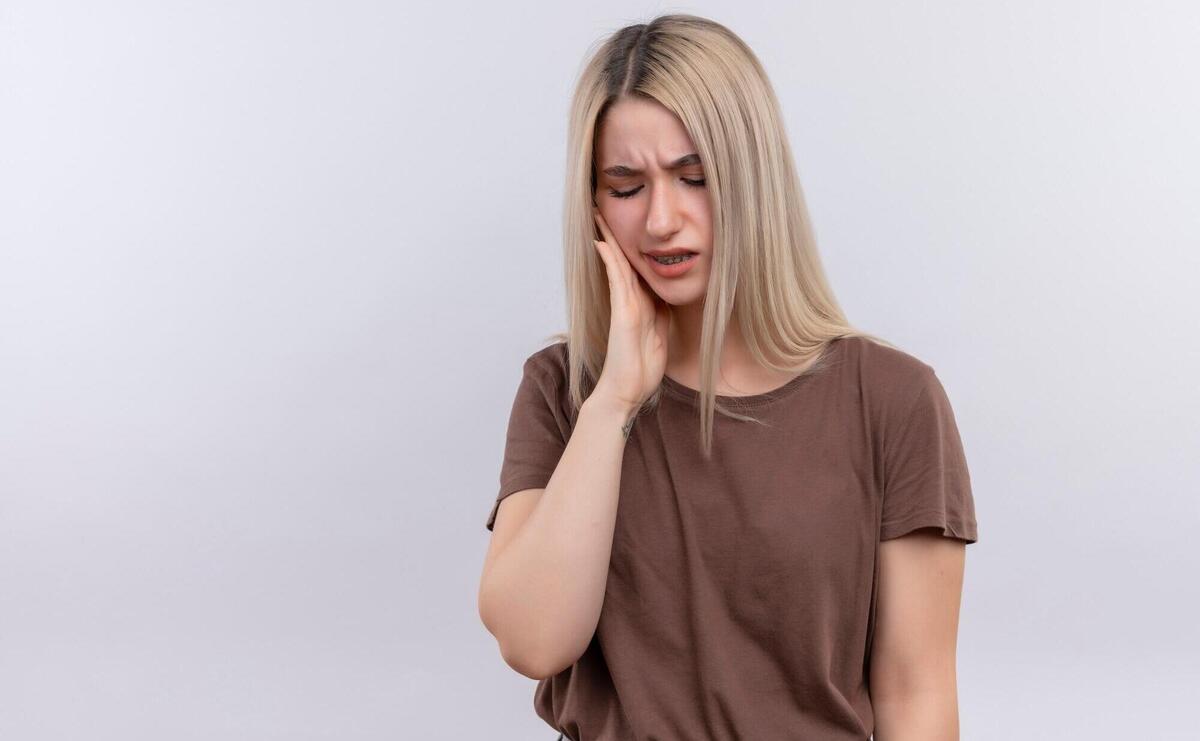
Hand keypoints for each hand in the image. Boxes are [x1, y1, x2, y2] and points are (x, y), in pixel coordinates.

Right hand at [590, 207, 670, 411]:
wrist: (627, 392)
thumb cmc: (641, 370)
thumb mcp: (659, 334)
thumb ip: (660, 313)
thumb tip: (665, 296)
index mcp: (640, 306)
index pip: (635, 269)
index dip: (631, 248)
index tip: (627, 228)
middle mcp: (630, 302)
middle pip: (623, 261)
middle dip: (614, 237)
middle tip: (601, 212)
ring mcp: (625, 307)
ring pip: (618, 266)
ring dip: (609, 240)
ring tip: (598, 218)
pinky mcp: (623, 314)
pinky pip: (617, 281)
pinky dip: (611, 261)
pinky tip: (604, 244)